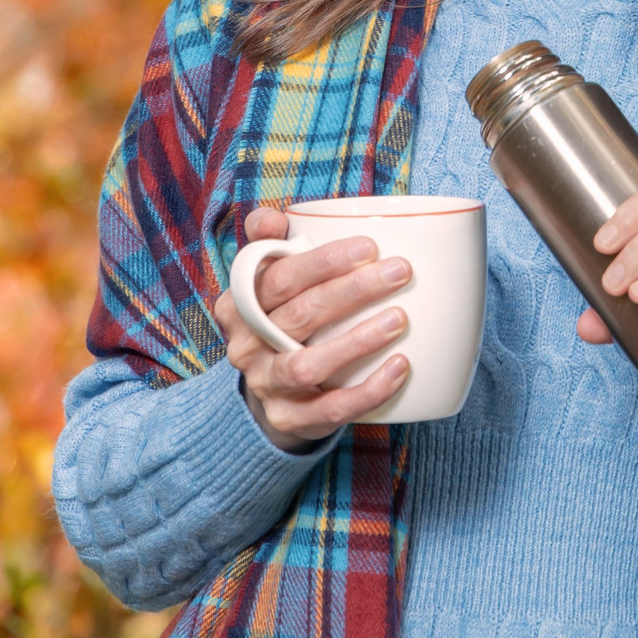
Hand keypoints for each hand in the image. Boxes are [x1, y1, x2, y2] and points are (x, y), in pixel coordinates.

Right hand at [212, 205, 412, 448]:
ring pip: (308, 365)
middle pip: (299, 314)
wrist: (270, 392)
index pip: (278, 277)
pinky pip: (329, 409)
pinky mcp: (288, 419)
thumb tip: (277, 217)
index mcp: (238, 303)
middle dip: (352, 290)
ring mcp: (265, 385)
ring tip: (399, 318)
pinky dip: (367, 391)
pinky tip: (399, 368)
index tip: (370, 246)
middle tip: (399, 272)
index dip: (323, 261)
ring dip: (357, 340)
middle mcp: (245, 345)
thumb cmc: (282, 319)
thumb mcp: (270, 280)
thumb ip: (271, 243)